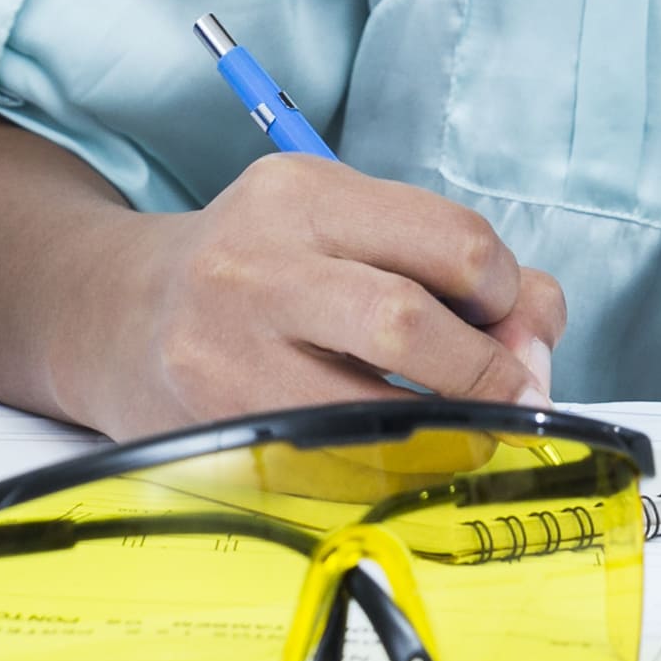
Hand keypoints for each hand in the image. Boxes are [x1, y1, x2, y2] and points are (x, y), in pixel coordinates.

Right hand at [80, 155, 571, 436]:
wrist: (119, 315)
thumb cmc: (264, 270)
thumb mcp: (345, 226)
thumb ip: (451, 263)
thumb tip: (541, 331)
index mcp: (304, 194)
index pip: (451, 242)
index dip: (508, 289)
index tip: (507, 314)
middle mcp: (257, 265)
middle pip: (410, 323)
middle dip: (488, 369)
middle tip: (513, 388)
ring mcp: (230, 354)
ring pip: (376, 409)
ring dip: (452, 429)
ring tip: (467, 424)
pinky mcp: (222, 427)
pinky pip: (341, 464)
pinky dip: (397, 466)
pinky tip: (403, 452)